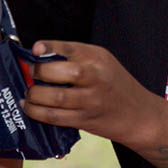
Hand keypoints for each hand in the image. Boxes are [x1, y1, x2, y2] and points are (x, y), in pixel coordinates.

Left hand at [20, 40, 167, 167]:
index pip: (70, 48)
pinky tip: (30, 108)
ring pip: (54, 97)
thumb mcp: (103, 63)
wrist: (139, 115)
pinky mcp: (85, 120)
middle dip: (38, 72)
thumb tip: (40, 56)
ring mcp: (90, 100)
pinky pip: (55, 116)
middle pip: (60, 72)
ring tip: (28, 93)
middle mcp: (96, 77)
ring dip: (34, 95)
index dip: (49, 48)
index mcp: (99, 58)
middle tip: (31, 74)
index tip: (35, 49)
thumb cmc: (116, 85)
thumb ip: (77, 57)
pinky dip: (37, 112)